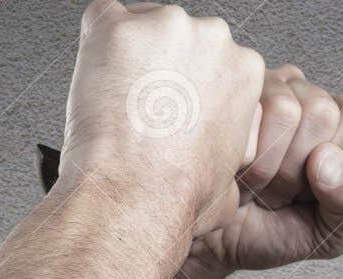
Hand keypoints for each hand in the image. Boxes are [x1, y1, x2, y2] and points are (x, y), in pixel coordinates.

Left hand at [60, 1, 265, 238]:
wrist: (136, 197)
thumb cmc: (181, 195)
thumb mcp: (234, 177)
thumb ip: (233, 143)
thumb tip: (223, 153)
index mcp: (245, 69)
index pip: (216, 59)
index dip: (192, 83)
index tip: (177, 102)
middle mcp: (211, 39)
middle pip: (182, 37)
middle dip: (165, 65)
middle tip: (147, 105)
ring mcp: (164, 27)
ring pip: (144, 26)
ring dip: (132, 55)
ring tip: (122, 101)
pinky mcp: (118, 26)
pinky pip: (103, 18)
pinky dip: (97, 45)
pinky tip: (100, 79)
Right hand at [188, 64, 342, 271]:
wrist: (213, 246)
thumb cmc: (271, 234)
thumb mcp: (329, 233)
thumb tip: (331, 161)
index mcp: (338, 125)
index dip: (334, 159)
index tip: (313, 186)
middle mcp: (303, 98)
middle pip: (321, 112)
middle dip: (296, 169)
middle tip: (279, 188)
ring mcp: (262, 90)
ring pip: (284, 110)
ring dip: (264, 164)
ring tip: (255, 181)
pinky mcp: (225, 94)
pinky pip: (245, 115)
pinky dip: (239, 156)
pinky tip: (231, 166)